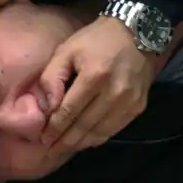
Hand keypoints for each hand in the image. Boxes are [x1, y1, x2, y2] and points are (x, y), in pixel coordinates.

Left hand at [39, 17, 155, 154]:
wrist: (138, 32)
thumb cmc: (97, 39)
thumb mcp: (67, 50)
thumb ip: (52, 77)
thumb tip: (48, 108)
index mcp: (94, 76)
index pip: (69, 111)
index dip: (55, 128)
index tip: (43, 139)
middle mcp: (114, 92)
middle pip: (84, 126)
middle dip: (65, 141)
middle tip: (50, 151)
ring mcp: (129, 101)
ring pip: (100, 132)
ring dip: (81, 143)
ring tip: (65, 148)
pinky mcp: (138, 106)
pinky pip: (115, 129)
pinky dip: (98, 137)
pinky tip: (86, 140)